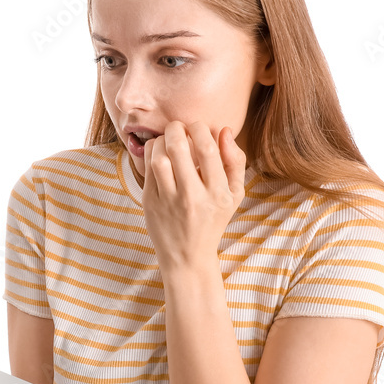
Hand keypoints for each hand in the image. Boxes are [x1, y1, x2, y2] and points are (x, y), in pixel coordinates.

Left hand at [142, 121, 246, 271]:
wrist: (187, 256)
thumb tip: (224, 131)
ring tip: (168, 139)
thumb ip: (235, 161)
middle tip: (179, 127)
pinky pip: (147, 167)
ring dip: (162, 139)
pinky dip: (151, 152)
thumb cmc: (213, 219)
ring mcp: (169, 201)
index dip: (200, 128)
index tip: (197, 127)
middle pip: (179, 147)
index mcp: (218, 193)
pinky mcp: (151, 202)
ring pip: (159, 157)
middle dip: (177, 128)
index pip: (208, 149)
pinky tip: (159, 152)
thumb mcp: (234, 194)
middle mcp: (193, 197)